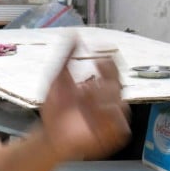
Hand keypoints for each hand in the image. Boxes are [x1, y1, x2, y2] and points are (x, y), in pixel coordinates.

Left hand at [39, 42, 130, 159]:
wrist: (49, 135)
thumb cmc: (56, 109)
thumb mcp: (57, 81)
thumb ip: (66, 58)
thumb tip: (74, 35)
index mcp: (100, 86)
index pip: (112, 71)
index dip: (109, 64)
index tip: (100, 58)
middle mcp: (110, 101)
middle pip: (117, 88)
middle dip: (104, 86)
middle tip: (86, 87)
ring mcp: (113, 119)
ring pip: (120, 107)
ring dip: (103, 103)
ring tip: (84, 103)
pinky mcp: (113, 136)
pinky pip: (119, 128)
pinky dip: (108, 122)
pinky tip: (92, 119)